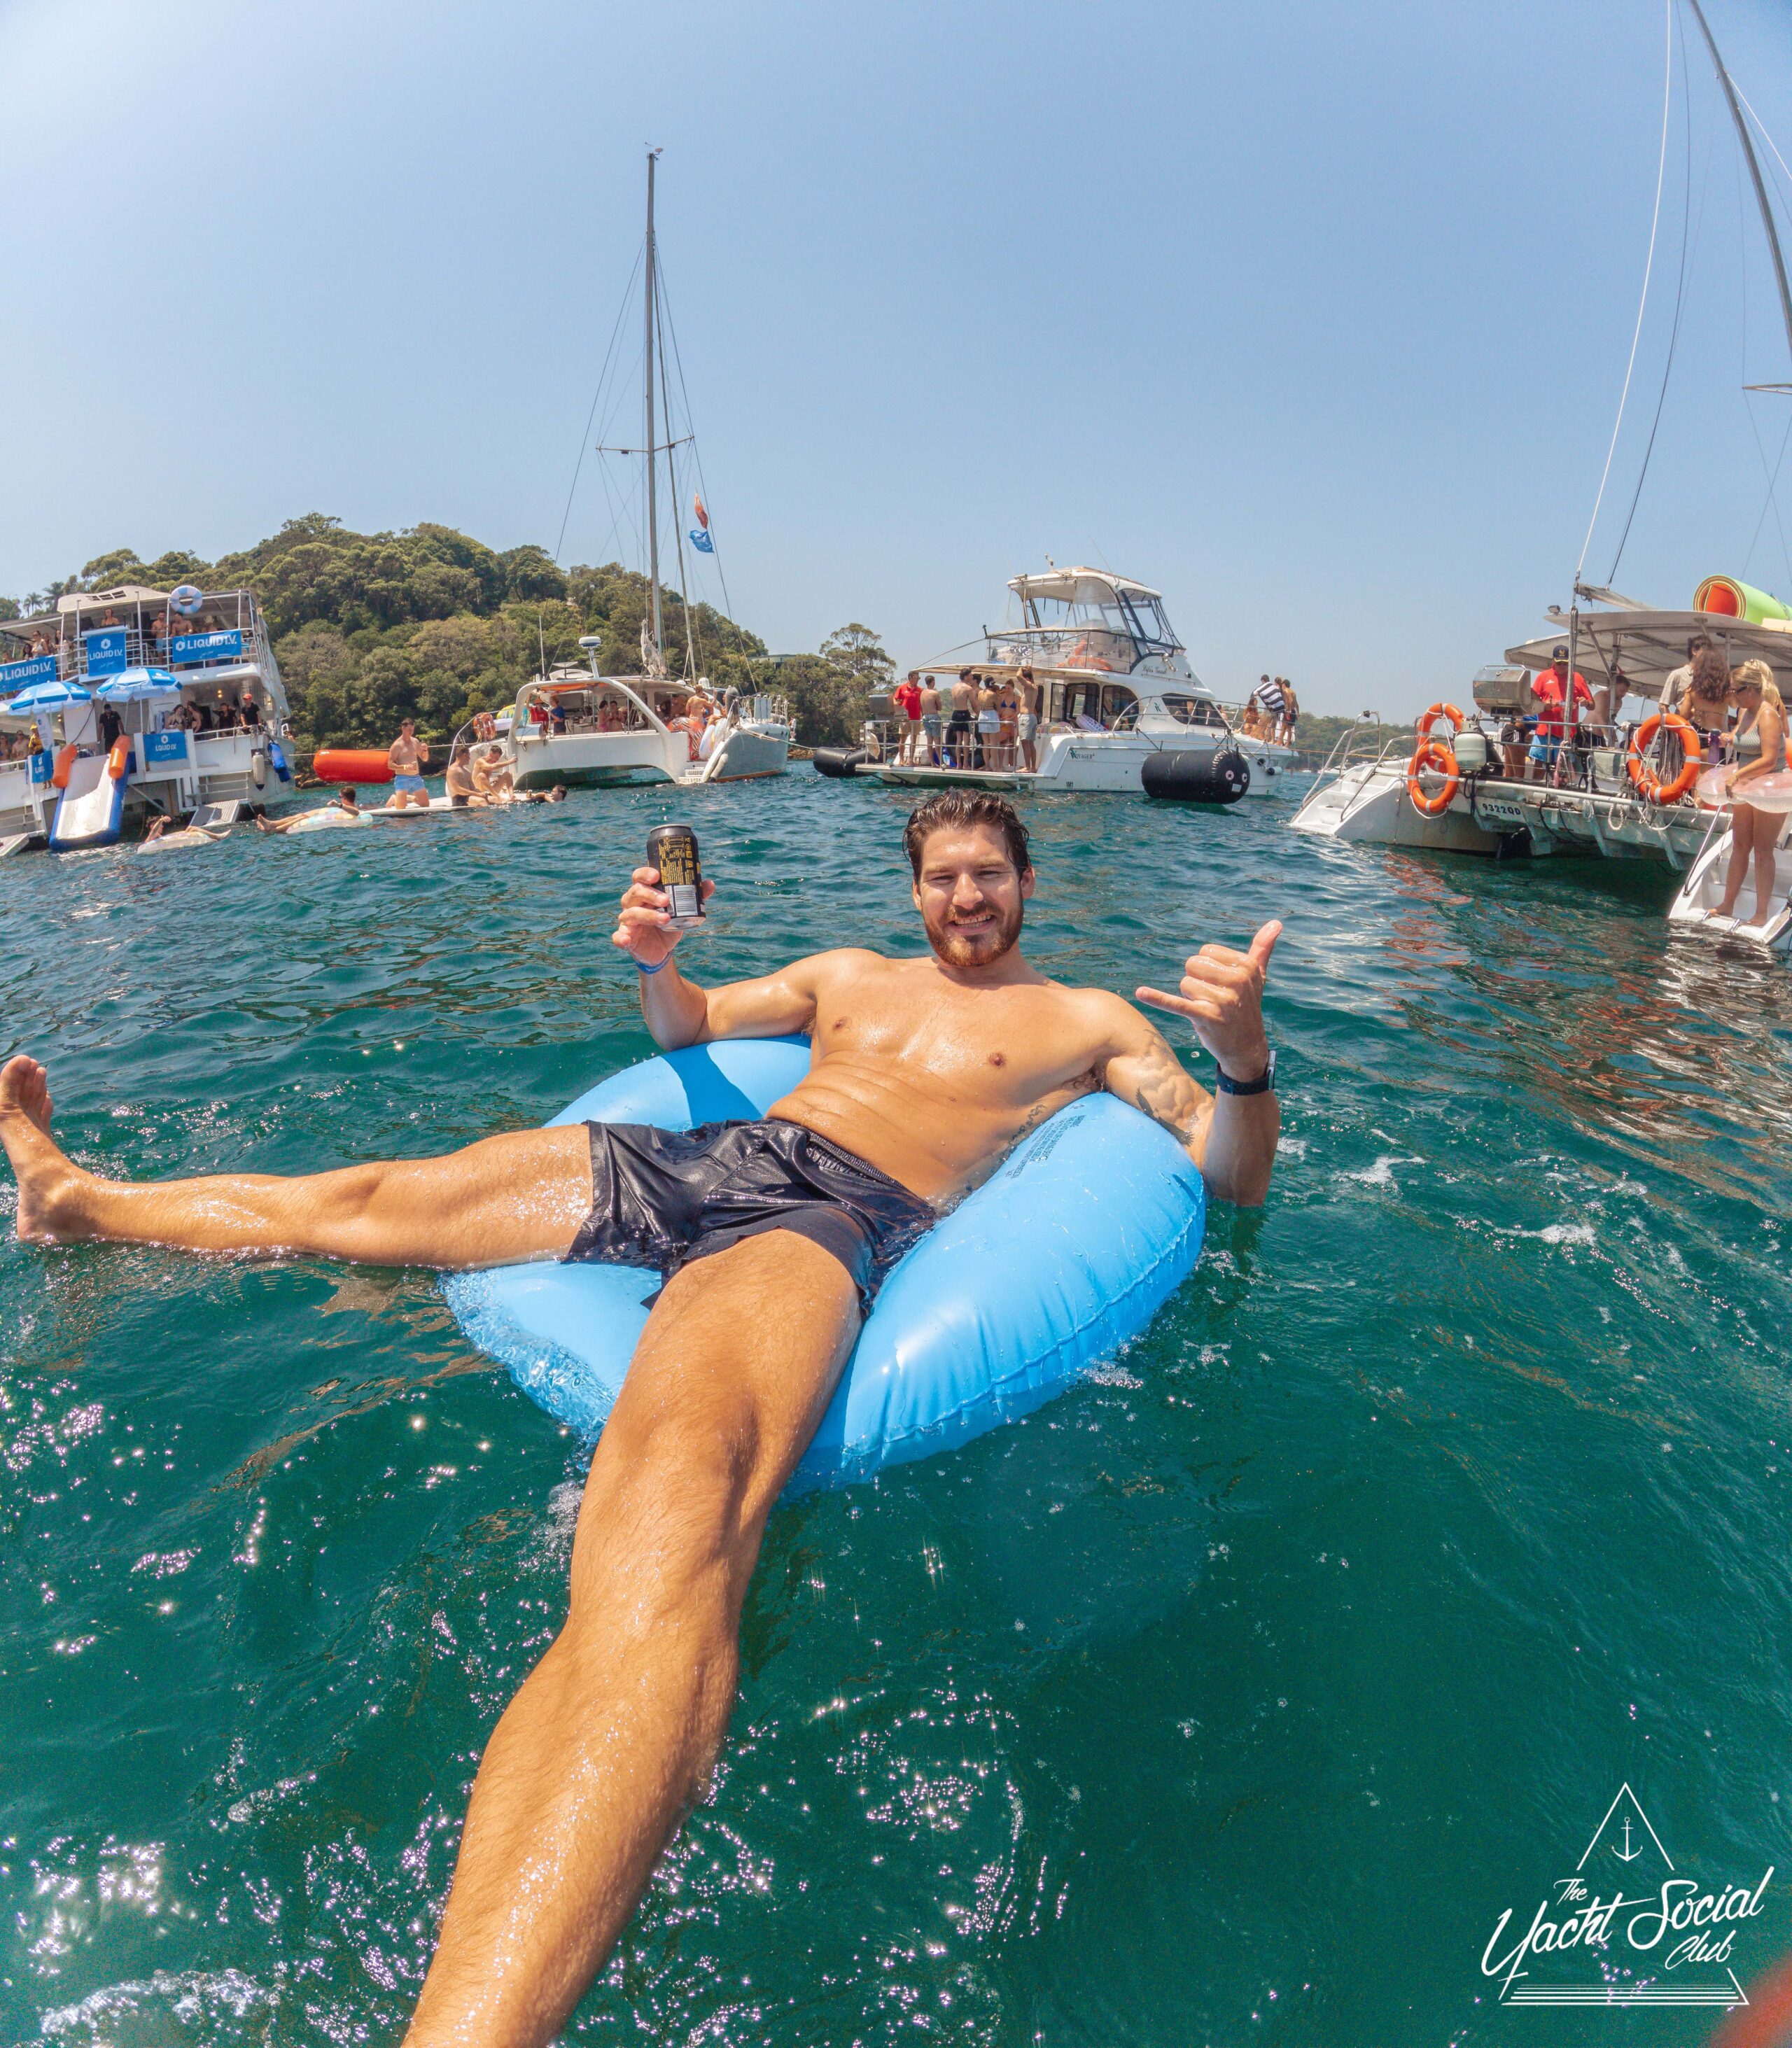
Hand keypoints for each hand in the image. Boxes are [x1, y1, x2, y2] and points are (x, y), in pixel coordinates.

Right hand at [610, 867, 716, 967]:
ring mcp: (627, 921)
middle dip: (650, 894)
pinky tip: (626, 939)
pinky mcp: (625, 937)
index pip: (639, 877)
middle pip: (635, 892)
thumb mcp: (681, 911)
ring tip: (666, 919)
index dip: (645, 873)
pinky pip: (618, 936)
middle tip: (666, 900)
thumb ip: (693, 898)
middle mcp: (632, 903)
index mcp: (643, 893)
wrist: (662, 950)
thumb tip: (710, 883)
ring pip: (632, 913)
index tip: (657, 875)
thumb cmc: (668, 924)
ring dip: (648, 915)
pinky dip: (620, 937)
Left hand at [1136, 921, 1281, 1080]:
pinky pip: (1176, 1003)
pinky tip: (1140, 993)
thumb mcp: (1257, 977)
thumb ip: (1262, 948)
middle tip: (1213, 999)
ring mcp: (1223, 999)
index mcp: (1247, 966)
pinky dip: (1157, 998)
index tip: (1223, 985)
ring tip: (1208, 1010)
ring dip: (1191, 998)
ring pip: (1184, 983)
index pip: (1205, 952)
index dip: (1207, 969)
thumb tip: (1276, 922)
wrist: (1246, 1047)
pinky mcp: (1206, 1016)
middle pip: (1192, 964)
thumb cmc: (1247, 1007)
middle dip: (1197, 982)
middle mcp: (1238, 980)